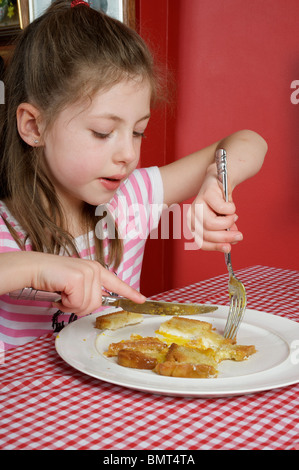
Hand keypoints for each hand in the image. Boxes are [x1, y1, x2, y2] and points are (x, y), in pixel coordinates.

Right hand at [26, 252, 144, 315]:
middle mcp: (94, 270)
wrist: (33, 269)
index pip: (116, 283)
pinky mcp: (78, 279)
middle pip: (97, 304)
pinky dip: (65, 304)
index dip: (130, 293)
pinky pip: (77, 304)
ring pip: (88, 305)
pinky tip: (59, 292)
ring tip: (62, 293)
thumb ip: (88, 291)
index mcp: (95, 270)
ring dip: (71, 306)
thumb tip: (98, 302)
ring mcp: (88, 273)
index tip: (141, 299)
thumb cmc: (51, 278)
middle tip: (66, 296)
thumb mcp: (75, 284)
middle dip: (79, 306)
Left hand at [187, 172, 242, 252]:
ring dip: (227, 222)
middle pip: (206, 234)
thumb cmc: (222, 202)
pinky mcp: (205, 194)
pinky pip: (220, 208)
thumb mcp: (224, 220)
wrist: (223, 179)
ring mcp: (197, 205)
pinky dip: (230, 210)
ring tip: (234, 217)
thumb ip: (227, 231)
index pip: (201, 242)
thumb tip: (233, 241)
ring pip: (211, 223)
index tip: (228, 249)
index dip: (215, 247)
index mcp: (194, 225)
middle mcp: (192, 216)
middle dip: (225, 237)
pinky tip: (231, 206)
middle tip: (239, 236)